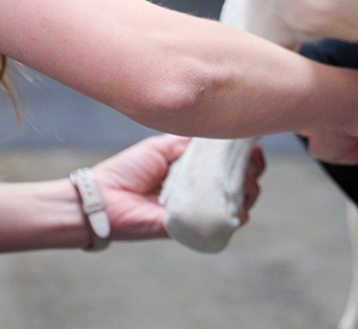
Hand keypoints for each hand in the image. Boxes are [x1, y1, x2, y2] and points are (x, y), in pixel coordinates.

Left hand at [90, 134, 264, 241]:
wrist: (104, 197)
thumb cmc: (129, 168)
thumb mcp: (162, 145)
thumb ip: (189, 140)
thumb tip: (220, 131)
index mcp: (193, 165)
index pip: (229, 159)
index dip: (246, 153)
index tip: (253, 145)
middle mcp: (199, 186)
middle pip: (240, 180)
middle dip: (253, 172)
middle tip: (253, 166)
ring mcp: (198, 207)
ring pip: (237, 202)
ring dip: (248, 192)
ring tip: (245, 184)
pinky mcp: (191, 226)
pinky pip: (220, 224)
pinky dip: (236, 216)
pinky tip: (239, 206)